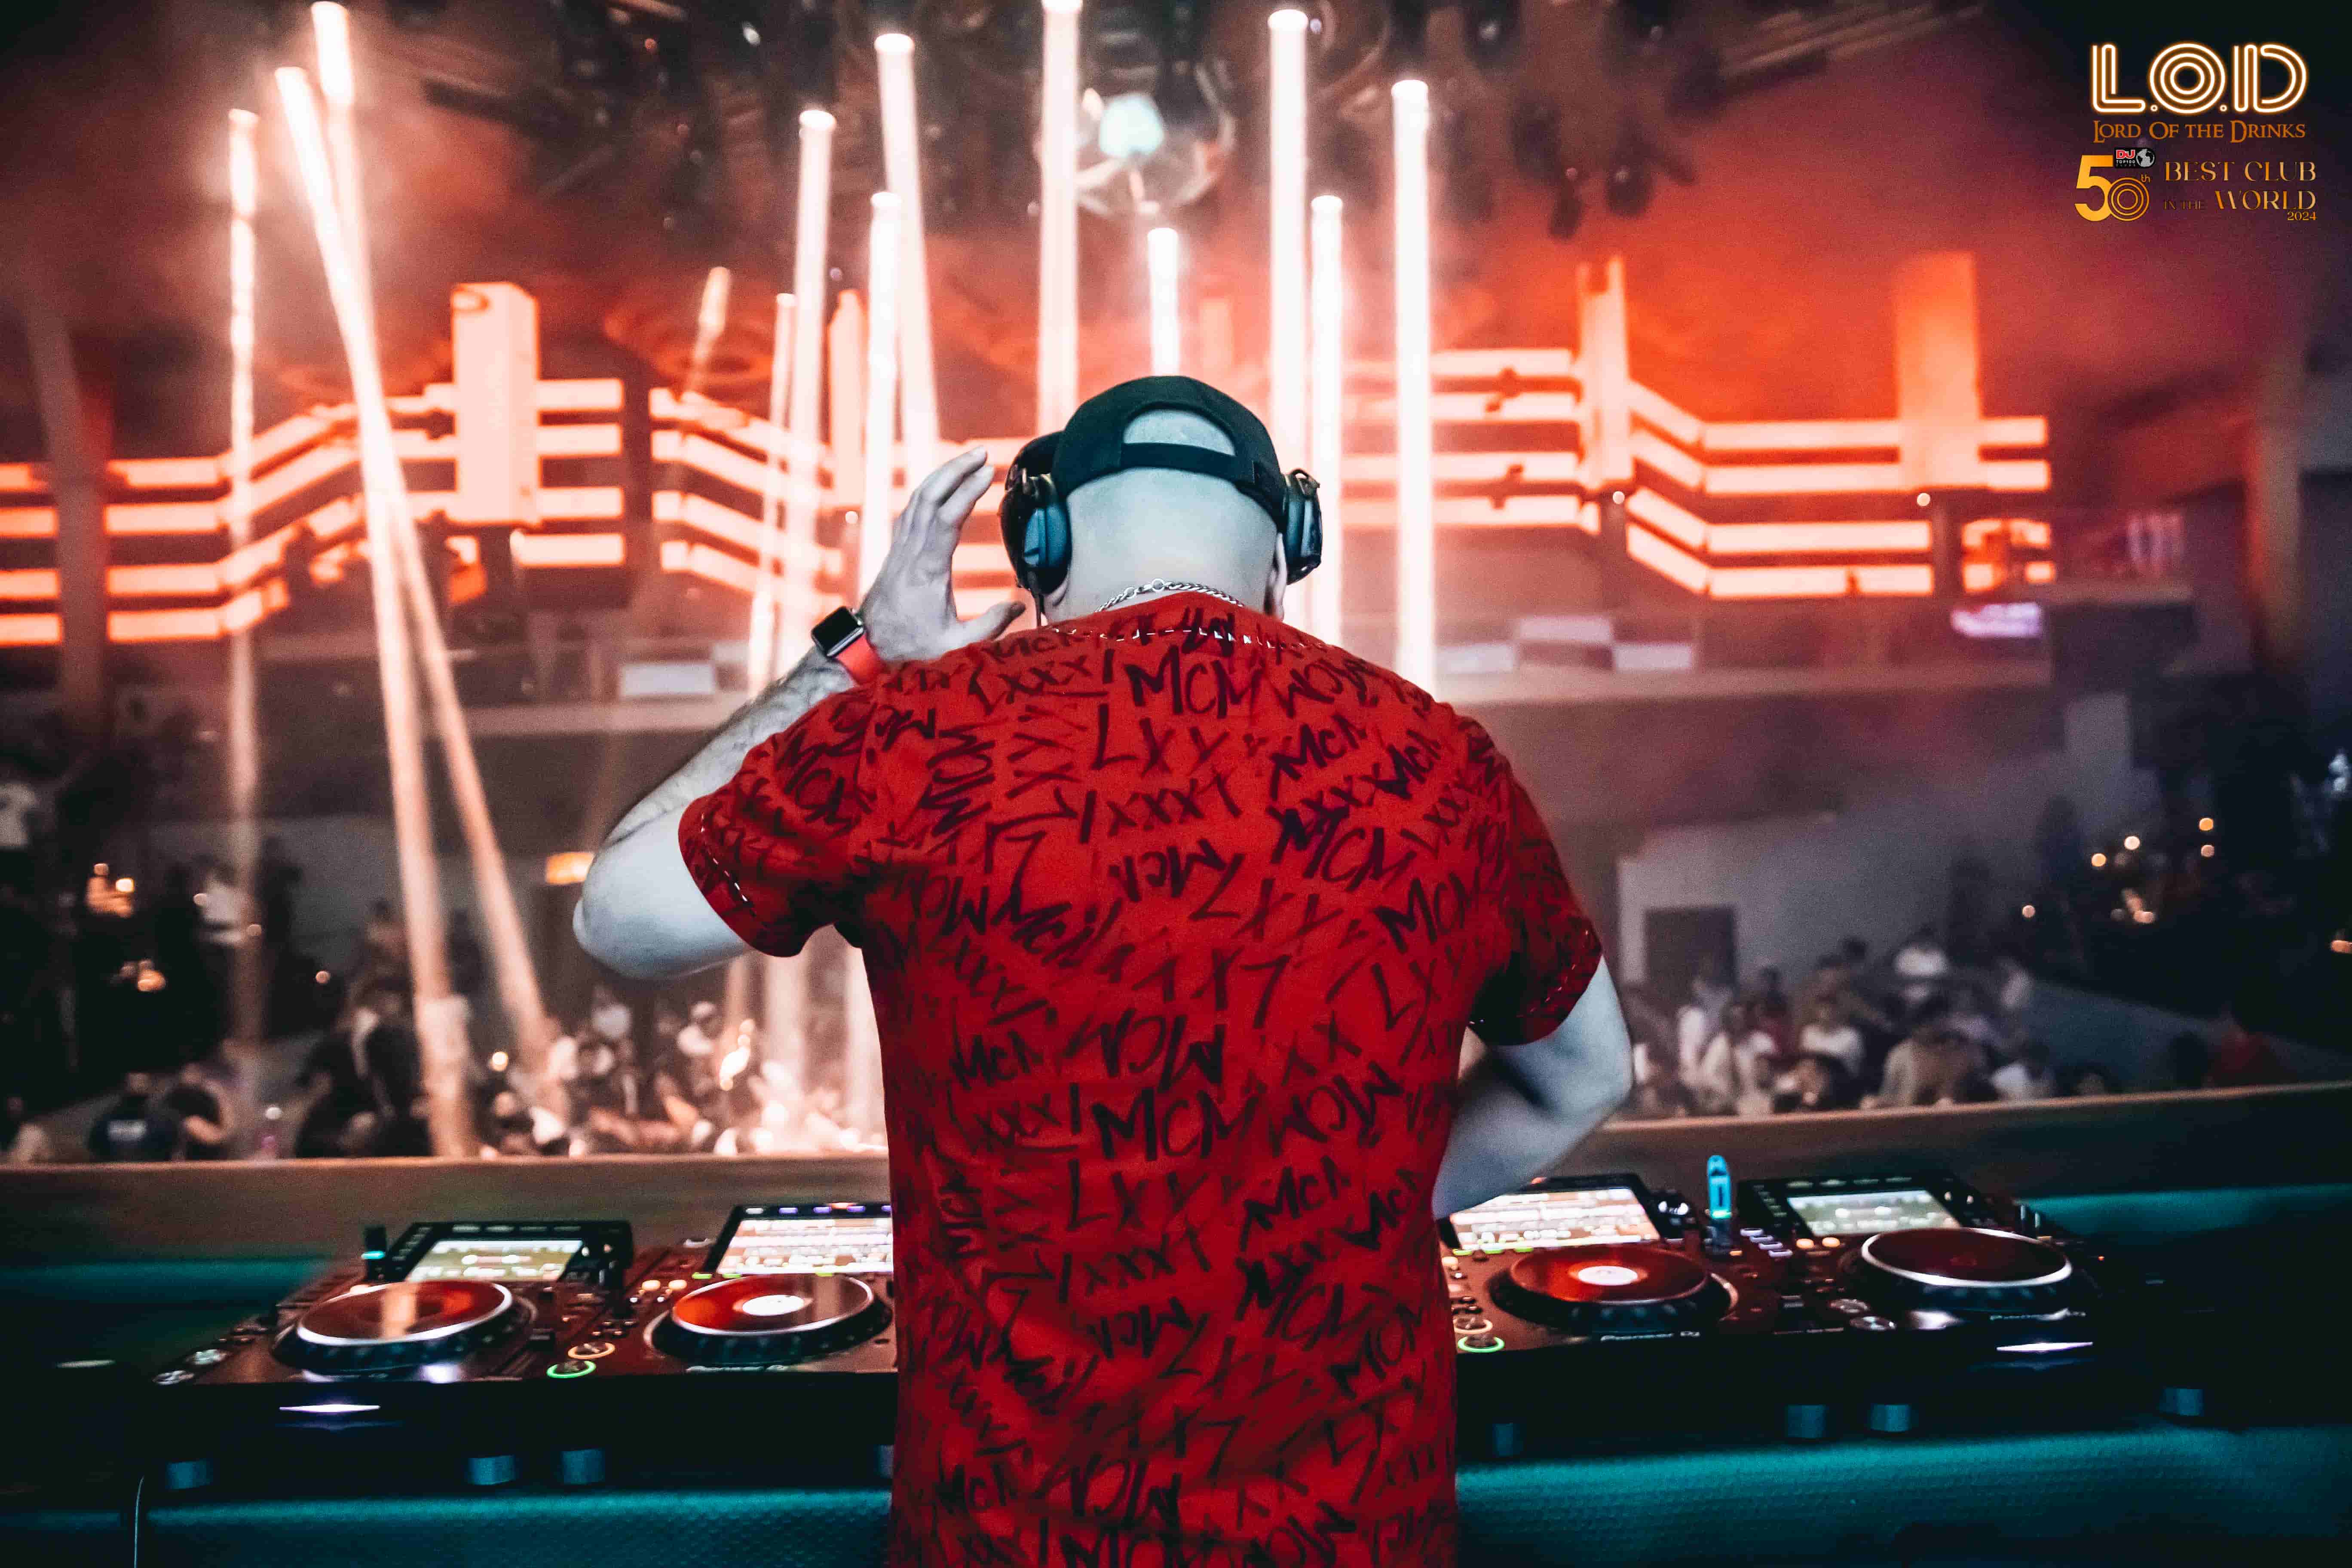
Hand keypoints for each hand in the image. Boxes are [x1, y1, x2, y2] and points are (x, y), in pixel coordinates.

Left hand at [857, 448, 1024, 665]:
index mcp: (927, 571)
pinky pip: (912, 510)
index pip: (947, 520)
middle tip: (983, 453)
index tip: (989, 472)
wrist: (866, 645)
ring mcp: (900, 548)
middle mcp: (910, 552)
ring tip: (970, 459)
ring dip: (943, 475)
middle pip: (929, 498)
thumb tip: (1019, 606)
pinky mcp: (897, 549)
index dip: (967, 492)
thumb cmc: (911, 646)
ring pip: (918, 499)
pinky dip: (930, 490)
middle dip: (956, 470)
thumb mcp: (954, 646)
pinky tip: (945, 483)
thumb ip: (989, 626)